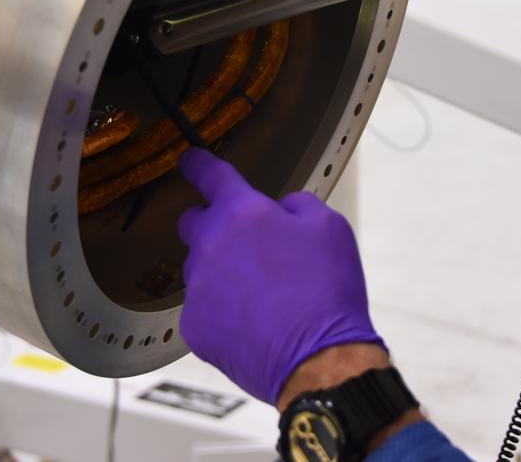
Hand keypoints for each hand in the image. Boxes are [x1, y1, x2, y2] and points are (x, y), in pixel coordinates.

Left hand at [176, 149, 382, 404]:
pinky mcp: (195, 327)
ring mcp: (198, 288)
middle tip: (243, 242)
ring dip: (220, 271)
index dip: (198, 165)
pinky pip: (202, 308)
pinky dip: (221, 311)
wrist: (319, 359)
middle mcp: (211, 245)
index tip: (190, 161)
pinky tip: (252, 322)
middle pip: (192, 222)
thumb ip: (297, 205)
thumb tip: (280, 209)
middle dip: (211, 224)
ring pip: (199, 269)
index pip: (210, 176)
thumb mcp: (330, 228)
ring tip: (259, 293)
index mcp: (243, 213)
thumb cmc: (327, 292)